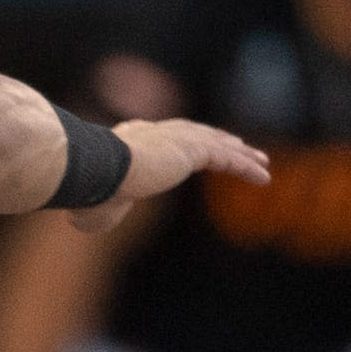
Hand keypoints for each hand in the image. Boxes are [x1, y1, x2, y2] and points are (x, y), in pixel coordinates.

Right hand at [70, 120, 271, 234]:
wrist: (92, 172)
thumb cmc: (87, 193)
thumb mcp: (92, 206)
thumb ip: (102, 209)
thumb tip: (94, 219)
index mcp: (129, 140)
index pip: (163, 137)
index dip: (183, 142)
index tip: (195, 147)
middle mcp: (153, 132)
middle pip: (196, 134)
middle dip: (218, 140)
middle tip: (238, 146)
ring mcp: (173, 138)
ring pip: (216, 144)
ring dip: (241, 153)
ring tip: (261, 161)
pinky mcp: (190, 150)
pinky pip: (226, 158)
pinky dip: (246, 166)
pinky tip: (263, 176)